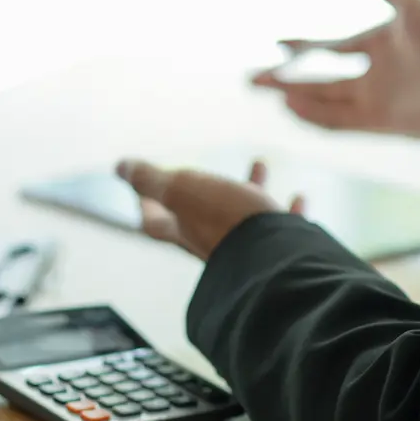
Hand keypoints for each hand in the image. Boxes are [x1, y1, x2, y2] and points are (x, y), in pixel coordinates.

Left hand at [116, 158, 304, 260]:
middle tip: (202, 173)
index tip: (143, 190)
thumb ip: (150, 179)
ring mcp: (245, 245)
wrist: (275, 256)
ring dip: (250, 186)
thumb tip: (120, 167)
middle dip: (202, 190)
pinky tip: (299, 196)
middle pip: (200, 215)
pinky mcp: (278, 249)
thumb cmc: (224, 219)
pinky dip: (289, 210)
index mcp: (182, 228)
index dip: (146, 202)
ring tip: (259, 164)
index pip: (154, 218)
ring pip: (245, 212)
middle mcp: (211, 240)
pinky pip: (283, 226)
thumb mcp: (180, 188)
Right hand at [251, 0, 419, 138]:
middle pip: (319, 80)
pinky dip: (312, 115)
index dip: (304, 46)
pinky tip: (290, 106)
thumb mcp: (414, 9)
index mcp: (380, 46)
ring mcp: (374, 100)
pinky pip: (336, 121)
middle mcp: (373, 75)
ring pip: (322, 101)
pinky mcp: (378, 123)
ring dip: (294, 97)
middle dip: (284, 79)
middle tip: (252, 79)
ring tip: (267, 91)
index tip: (277, 42)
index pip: (332, 48)